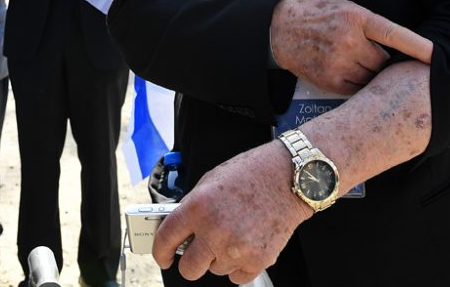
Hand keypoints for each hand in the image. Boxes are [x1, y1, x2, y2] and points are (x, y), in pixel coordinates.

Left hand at [153, 141, 310, 283]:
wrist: (289, 176)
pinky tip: (247, 242)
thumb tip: (180, 231)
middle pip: (189, 269)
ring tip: (236, 232)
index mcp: (198, 206)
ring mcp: (237, 248)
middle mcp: (215, 230)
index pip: (166, 239)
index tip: (163, 257)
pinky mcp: (258, 260)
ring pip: (215, 270)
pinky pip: (237, 277)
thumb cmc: (251, 173)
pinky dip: (240, 265)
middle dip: (191, 262)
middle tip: (199, 251)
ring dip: (220, 257)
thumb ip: (193, 207)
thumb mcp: (211, 181)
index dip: (160, 252)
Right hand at [270, 0, 432, 94]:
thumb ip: (369, 25)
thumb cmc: (318, 15)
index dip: (418, 46)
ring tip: (353, 61)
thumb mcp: (345, 8)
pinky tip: (345, 71)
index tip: (437, 55)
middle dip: (381, 60)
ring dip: (369, 73)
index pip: (395, 34)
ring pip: (372, 78)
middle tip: (368, 53)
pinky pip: (357, 90)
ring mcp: (339, 63)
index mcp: (356, 18)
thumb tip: (396, 47)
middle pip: (384, 62)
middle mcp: (349, 41)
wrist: (280, 29)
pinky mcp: (330, 81)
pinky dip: (357, 84)